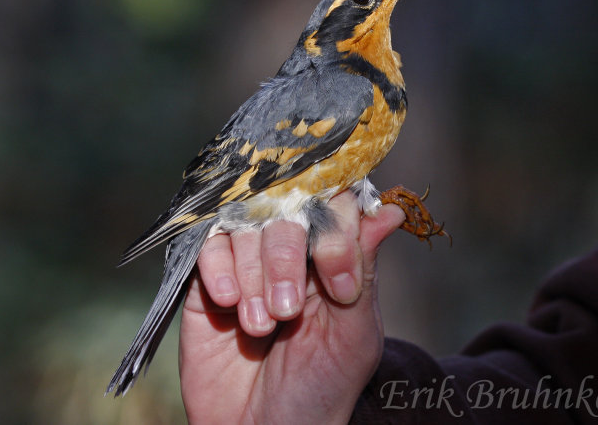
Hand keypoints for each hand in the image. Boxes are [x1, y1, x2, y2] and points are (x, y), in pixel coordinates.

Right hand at [179, 191, 404, 423]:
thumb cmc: (319, 390)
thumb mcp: (354, 335)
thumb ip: (364, 270)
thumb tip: (390, 212)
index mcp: (331, 257)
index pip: (334, 207)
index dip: (335, 232)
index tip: (340, 286)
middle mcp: (290, 251)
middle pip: (285, 211)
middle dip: (287, 259)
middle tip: (288, 312)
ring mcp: (246, 262)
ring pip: (245, 225)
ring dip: (254, 274)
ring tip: (261, 325)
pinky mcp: (207, 278)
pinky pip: (207, 246)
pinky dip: (218, 268)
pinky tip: (229, 302)